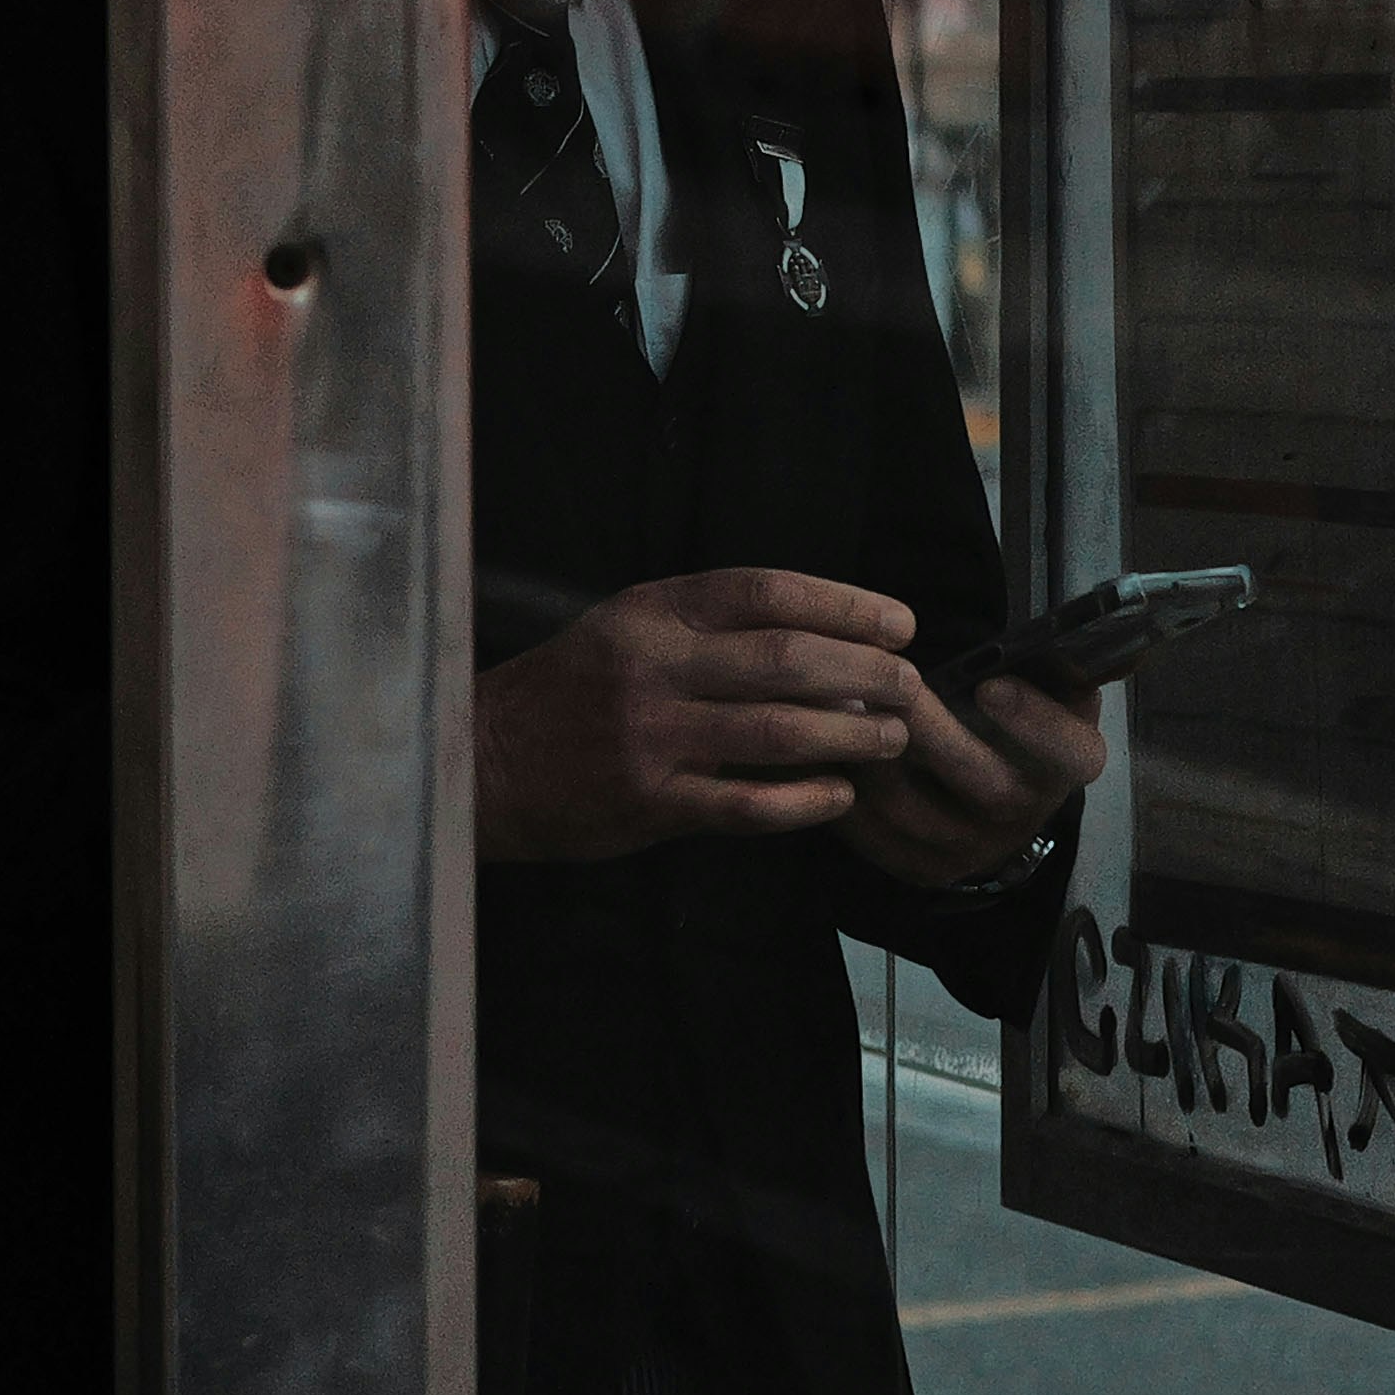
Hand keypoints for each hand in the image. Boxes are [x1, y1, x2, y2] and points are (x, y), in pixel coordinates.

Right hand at [474, 569, 937, 863]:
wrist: (485, 760)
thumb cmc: (570, 690)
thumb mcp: (626, 629)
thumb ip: (706, 627)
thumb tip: (821, 635)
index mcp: (652, 611)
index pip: (766, 591)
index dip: (844, 604)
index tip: (897, 622)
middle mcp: (652, 666)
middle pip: (785, 658)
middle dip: (865, 671)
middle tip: (909, 683)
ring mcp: (650, 736)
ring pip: (776, 729)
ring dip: (849, 734)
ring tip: (891, 739)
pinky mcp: (649, 802)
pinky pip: (746, 802)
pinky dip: (803, 799)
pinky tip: (837, 795)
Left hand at [839, 671, 1101, 898]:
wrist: (994, 801)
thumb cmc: (1013, 721)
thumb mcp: (1047, 689)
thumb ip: (1043, 664)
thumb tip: (1027, 636)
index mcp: (1066, 764)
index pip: (1069, 751)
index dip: (1034, 722)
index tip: (991, 686)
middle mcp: (1025, 812)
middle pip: (982, 783)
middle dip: (932, 732)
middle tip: (890, 686)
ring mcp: (972, 848)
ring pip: (914, 811)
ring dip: (873, 759)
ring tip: (842, 709)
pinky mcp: (923, 866)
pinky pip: (876, 834)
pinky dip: (845, 792)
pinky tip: (824, 752)